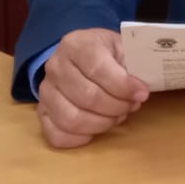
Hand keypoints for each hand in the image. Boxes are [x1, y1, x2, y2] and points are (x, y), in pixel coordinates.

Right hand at [36, 28, 151, 148]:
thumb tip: (139, 91)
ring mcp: (45, 91)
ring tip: (117, 116)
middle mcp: (55, 66)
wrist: (80, 56)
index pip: (97, 68)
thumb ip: (132, 65)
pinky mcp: (42, 112)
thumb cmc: (106, 53)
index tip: (142, 93)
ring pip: (71, 119)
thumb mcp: (122, 47)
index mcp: (76, 44)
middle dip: (116, 107)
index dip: (122, 86)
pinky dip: (80, 138)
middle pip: (87, 96)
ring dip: (102, 124)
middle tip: (131, 106)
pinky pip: (56, 135)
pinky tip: (97, 129)